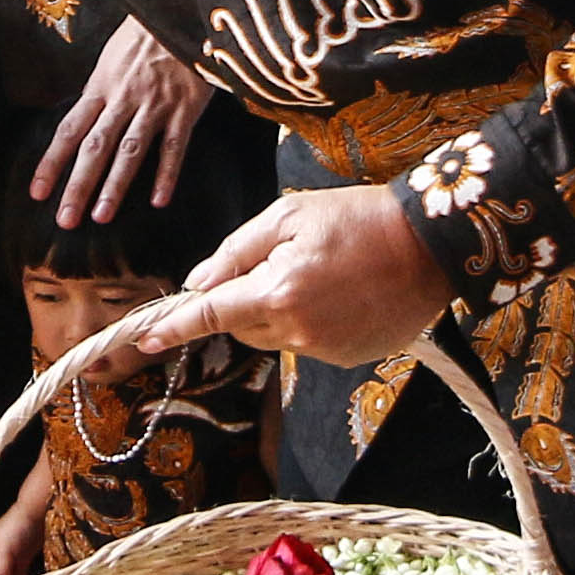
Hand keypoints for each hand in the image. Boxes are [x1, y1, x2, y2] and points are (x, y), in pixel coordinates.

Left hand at [35, 26, 213, 225]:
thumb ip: (100, 90)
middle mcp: (122, 98)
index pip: (68, 130)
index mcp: (100, 86)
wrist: (183, 9)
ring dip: (114, 186)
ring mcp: (155, 104)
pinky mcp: (186, 107)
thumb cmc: (147, 33)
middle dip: (78, 186)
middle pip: (94, 148)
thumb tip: (82, 119)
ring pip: (130, 151)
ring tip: (101, 216)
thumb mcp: (112, 56)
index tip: (37, 192)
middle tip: (65, 220)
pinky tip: (159, 200)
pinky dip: (166, 174)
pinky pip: (175, 146)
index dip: (51, 163)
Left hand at [149, 184, 455, 366]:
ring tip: (317, 273)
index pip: (211, 315)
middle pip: (241, 328)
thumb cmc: (358, 217)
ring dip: (277, 312)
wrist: (431, 243)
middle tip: (270, 266)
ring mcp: (327, 349)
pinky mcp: (351, 358)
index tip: (143, 340)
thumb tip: (199, 282)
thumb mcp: (289, 215)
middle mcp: (298, 329)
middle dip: (240, 303)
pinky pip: (310, 344)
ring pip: (274, 338)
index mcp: (277, 292)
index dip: (175, 327)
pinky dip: (310, 323)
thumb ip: (237, 250)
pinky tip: (340, 293)